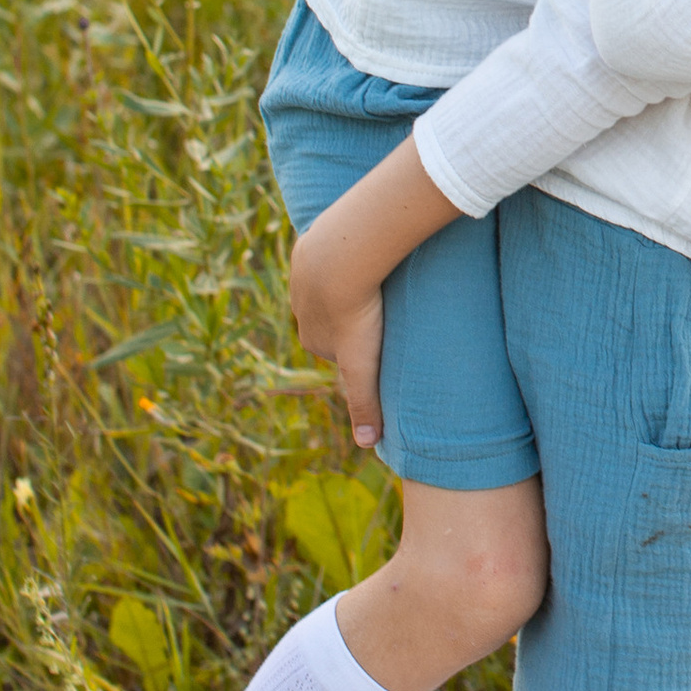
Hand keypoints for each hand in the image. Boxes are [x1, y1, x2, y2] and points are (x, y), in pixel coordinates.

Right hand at [289, 224, 389, 447]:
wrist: (340, 259)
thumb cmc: (356, 315)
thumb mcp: (363, 366)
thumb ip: (364, 403)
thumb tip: (368, 445)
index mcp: (311, 338)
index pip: (339, 347)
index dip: (363, 344)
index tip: (386, 337)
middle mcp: (301, 309)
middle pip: (336, 315)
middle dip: (357, 314)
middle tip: (389, 308)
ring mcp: (304, 276)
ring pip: (334, 282)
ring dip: (353, 283)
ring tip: (385, 279)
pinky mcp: (311, 246)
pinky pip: (333, 252)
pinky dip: (347, 255)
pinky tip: (368, 252)